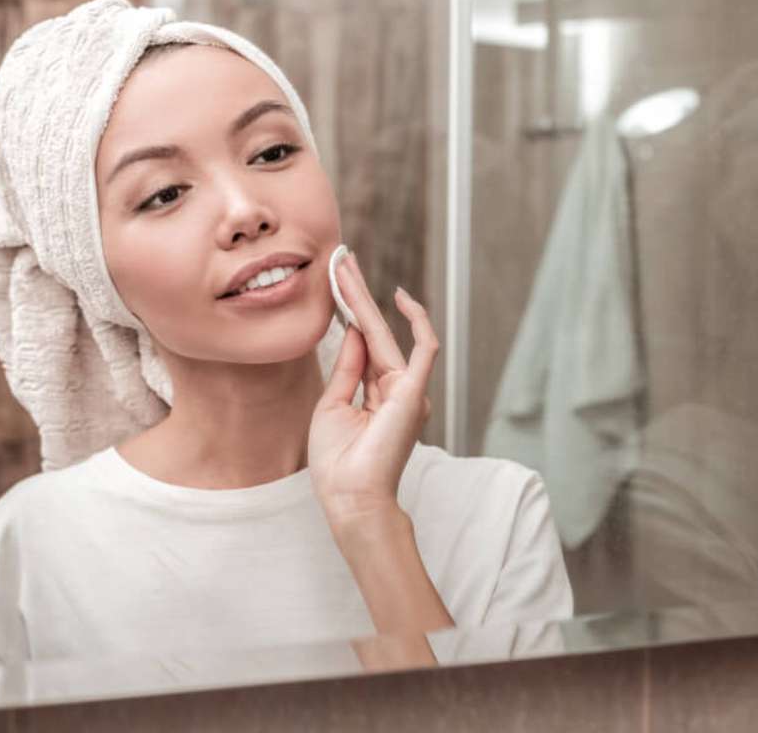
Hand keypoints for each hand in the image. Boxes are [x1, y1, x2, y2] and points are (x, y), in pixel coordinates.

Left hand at [307, 250, 439, 528]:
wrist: (350, 497)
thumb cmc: (337, 462)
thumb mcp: (332, 406)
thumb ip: (347, 368)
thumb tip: (354, 330)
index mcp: (376, 394)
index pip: (362, 343)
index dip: (349, 312)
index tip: (334, 283)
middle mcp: (397, 388)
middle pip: (373, 330)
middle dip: (356, 294)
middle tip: (340, 260)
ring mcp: (407, 390)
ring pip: (387, 333)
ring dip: (365, 299)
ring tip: (345, 267)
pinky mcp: (414, 393)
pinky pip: (425, 349)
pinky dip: (416, 321)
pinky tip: (401, 297)